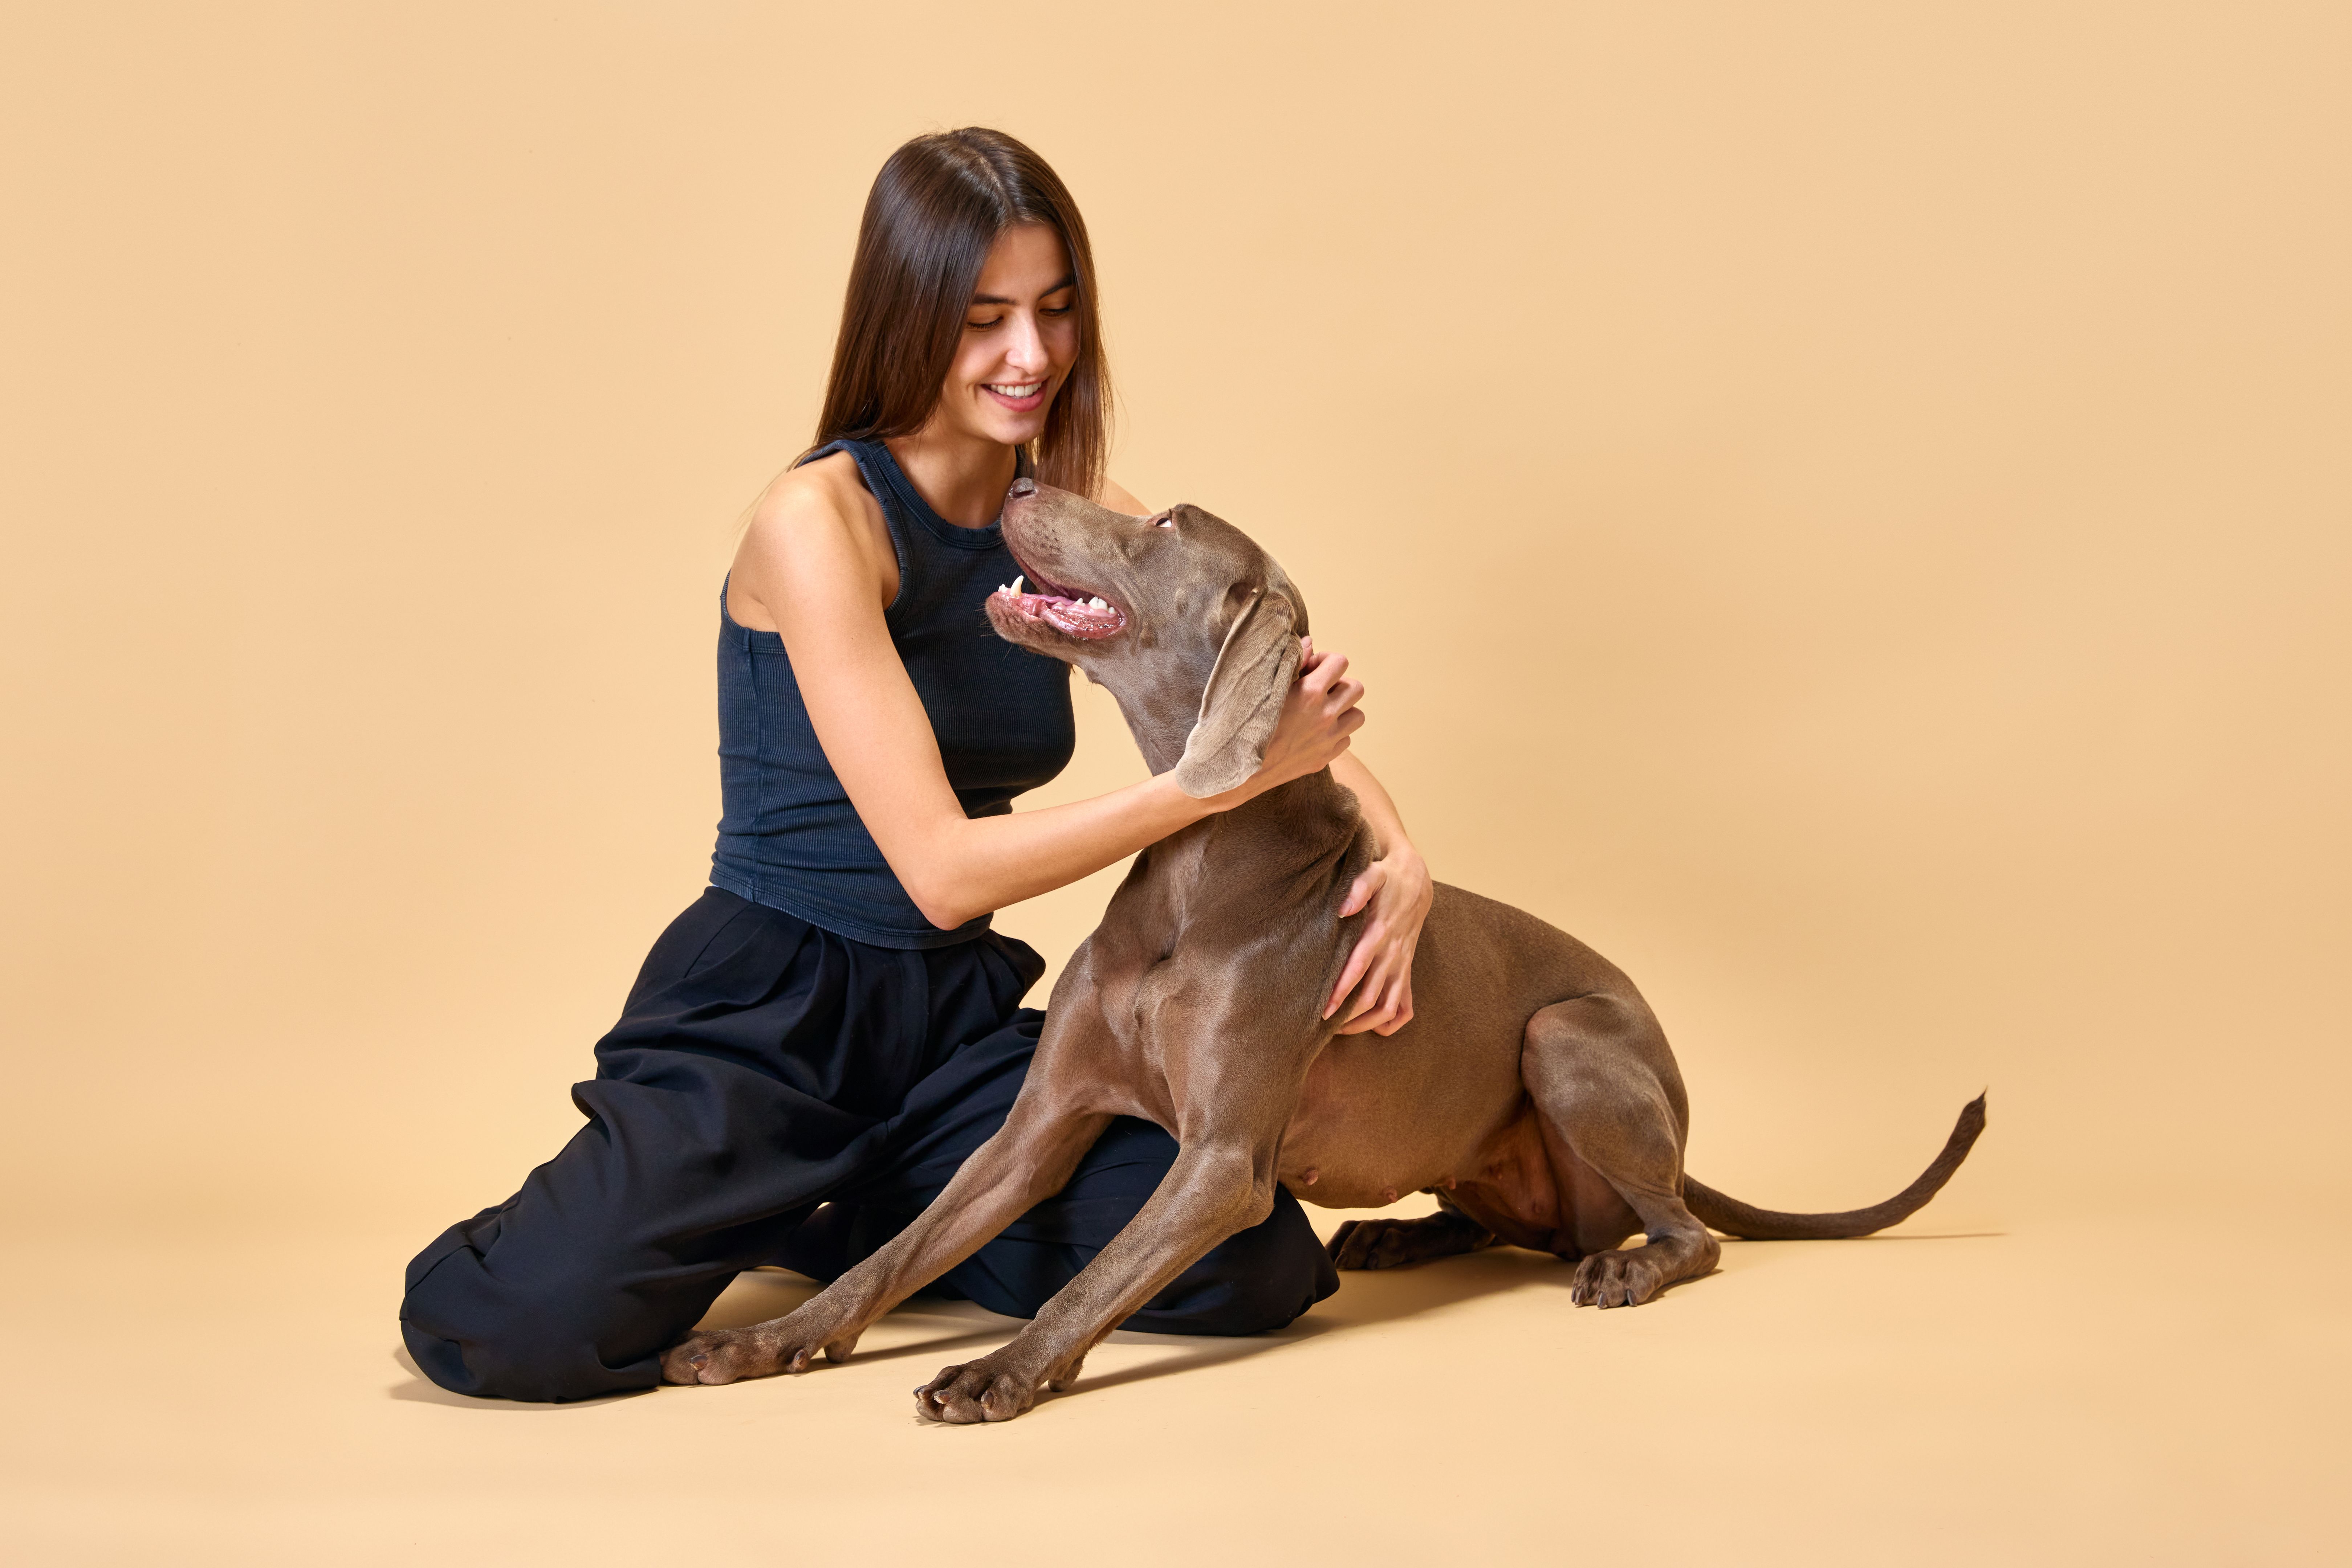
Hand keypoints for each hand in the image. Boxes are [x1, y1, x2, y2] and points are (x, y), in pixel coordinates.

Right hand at [1243, 636, 1364, 795]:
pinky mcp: (1324, 758)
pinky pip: (1346, 740)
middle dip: (1339, 684)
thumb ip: (1293, 662)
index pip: (1340, 662)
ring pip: (1357, 716)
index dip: (1326, 661)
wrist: (1238, 768)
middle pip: (1356, 688)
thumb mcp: (1264, 685)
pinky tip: (1315, 732)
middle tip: (1320, 690)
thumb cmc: (1245, 722)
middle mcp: (1324, 716)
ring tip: (1323, 711)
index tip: (1312, 669)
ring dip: (1343, 710)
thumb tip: (1310, 643)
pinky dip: (1335, 734)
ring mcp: (1327, 740)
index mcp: (1309, 693)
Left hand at [1325, 841, 1432, 1035]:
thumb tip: (1342, 909)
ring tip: (1342, 1029)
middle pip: (1372, 996)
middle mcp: (1393, 953)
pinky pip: (1405, 1006)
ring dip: (1367, 1024)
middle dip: (1348, 1015)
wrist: (1417, 880)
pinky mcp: (1406, 969)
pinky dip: (1392, 1022)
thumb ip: (1359, 888)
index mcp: (1380, 932)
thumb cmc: (1388, 878)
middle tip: (1324, 1026)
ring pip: (1389, 1007)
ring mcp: (1402, 964)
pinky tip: (1374, 1027)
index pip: (1359, 968)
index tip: (1325, 1009)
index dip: (1342, 991)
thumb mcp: (1374, 874)